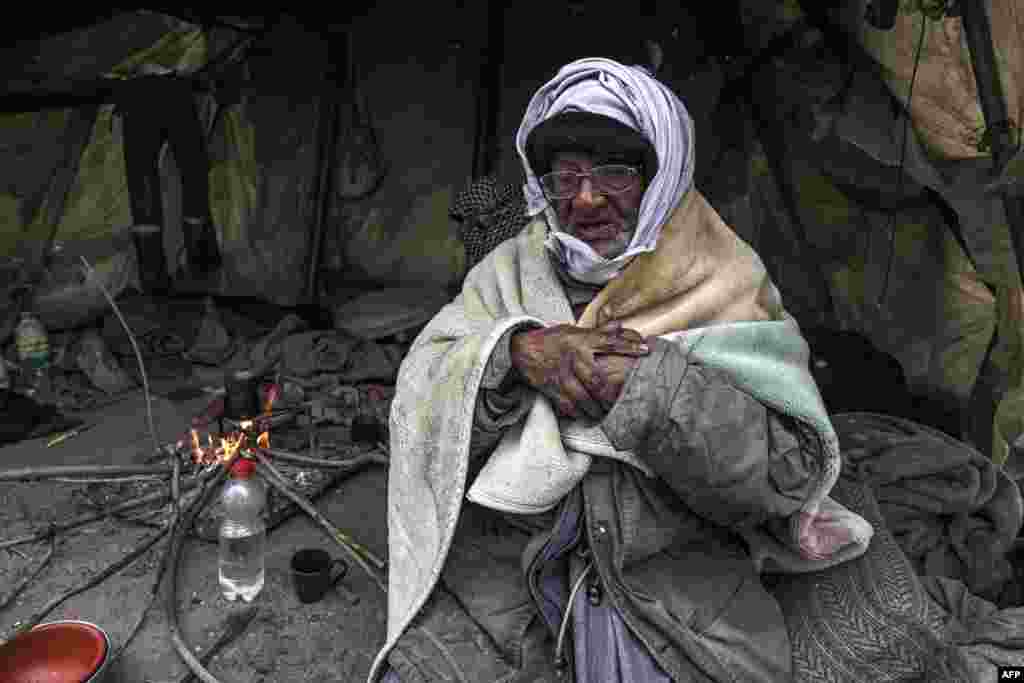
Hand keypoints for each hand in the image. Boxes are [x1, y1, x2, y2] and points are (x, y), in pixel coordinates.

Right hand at [509, 320, 649, 420]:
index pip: (609, 342)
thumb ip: (598, 332)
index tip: (647, 350)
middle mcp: (573, 359)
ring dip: (598, 408)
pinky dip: (581, 414)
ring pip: (584, 397)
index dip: (629, 346)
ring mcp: (562, 376)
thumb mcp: (574, 331)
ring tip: (609, 413)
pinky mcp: (553, 390)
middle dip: (611, 392)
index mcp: (580, 341)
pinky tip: (590, 418)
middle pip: (596, 379)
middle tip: (625, 398)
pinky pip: (570, 407)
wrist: (522, 350)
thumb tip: (620, 325)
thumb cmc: (552, 340)